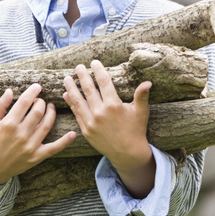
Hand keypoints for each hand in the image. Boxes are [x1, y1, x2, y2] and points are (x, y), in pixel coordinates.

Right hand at [0, 85, 75, 184]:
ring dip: (51, 113)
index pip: (25, 102)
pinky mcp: (36, 157)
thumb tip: (10, 91)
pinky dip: (65, 141)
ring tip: (51, 107)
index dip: (33, 91)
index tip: (37, 87)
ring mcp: (30, 146)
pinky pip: (54, 148)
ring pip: (47, 125)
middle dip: (41, 102)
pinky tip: (73, 133)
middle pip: (38, 111)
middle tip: (40, 100)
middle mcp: (20, 134)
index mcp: (8, 124)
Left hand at [64, 61, 154, 198]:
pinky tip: (66, 95)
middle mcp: (100, 112)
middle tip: (78, 67)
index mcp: (114, 105)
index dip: (98, 70)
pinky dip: (70, 103)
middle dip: (82, 76)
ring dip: (71, 88)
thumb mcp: (141, 111)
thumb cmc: (136, 130)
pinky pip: (76, 113)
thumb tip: (148, 82)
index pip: (103, 82)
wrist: (127, 153)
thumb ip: (142, 95)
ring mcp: (91, 122)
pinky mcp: (86, 130)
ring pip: (78, 101)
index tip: (94, 62)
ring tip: (67, 78)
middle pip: (88, 89)